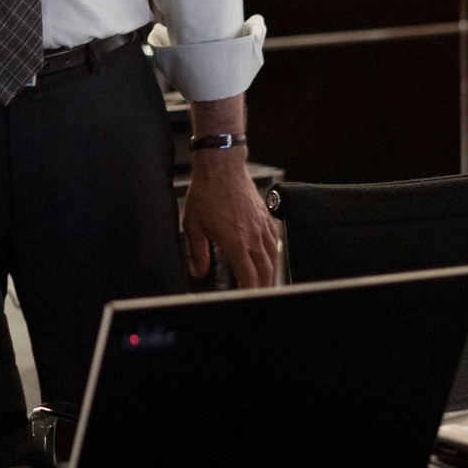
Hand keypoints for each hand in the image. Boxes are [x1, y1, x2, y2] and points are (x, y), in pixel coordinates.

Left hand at [181, 151, 280, 286]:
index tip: (244, 300)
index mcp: (235, 241)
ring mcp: (263, 226)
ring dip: (270, 274)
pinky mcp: (267, 217)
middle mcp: (253, 237)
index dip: (248, 293)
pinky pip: (275, 241)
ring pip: (273, 258)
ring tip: (265, 284)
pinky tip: (268, 258)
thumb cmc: (206, 193)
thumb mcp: (192, 224)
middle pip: (266, 272)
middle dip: (263, 288)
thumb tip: (198, 272)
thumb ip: (197, 252)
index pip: (248, 277)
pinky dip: (273, 254)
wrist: (222, 167)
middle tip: (258, 298)